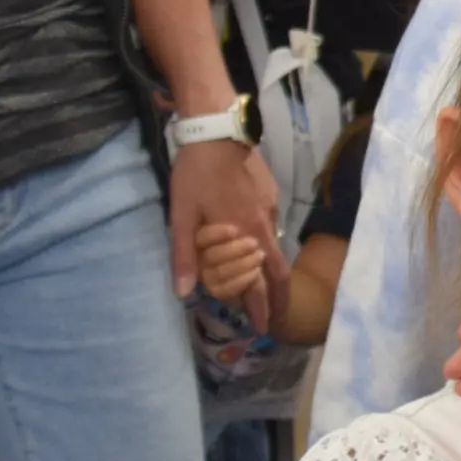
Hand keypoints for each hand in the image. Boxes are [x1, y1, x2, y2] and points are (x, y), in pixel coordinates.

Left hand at [171, 139, 285, 330]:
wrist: (218, 132)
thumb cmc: (196, 175)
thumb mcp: (181, 216)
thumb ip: (184, 255)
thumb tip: (183, 294)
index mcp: (244, 238)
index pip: (259, 285)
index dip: (261, 309)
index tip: (263, 328)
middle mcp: (263, 228)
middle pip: (279, 272)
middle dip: (279, 298)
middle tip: (276, 315)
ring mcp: (270, 210)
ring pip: (275, 248)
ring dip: (271, 270)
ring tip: (264, 282)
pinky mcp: (270, 194)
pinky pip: (270, 226)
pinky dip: (264, 243)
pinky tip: (253, 239)